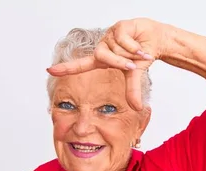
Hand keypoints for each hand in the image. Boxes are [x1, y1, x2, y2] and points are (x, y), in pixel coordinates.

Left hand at [46, 18, 169, 109]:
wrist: (156, 40)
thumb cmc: (141, 55)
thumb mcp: (135, 74)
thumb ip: (133, 90)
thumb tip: (137, 108)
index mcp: (102, 60)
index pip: (80, 65)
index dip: (66, 68)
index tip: (49, 70)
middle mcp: (103, 47)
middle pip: (102, 57)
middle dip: (120, 62)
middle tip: (134, 65)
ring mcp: (109, 36)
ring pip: (115, 48)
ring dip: (131, 54)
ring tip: (140, 53)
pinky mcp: (118, 26)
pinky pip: (123, 40)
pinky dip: (135, 46)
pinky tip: (141, 46)